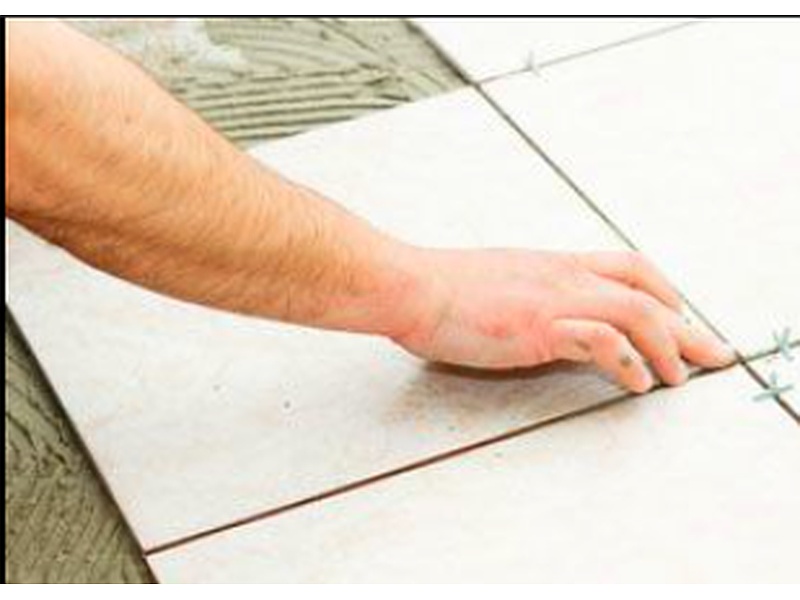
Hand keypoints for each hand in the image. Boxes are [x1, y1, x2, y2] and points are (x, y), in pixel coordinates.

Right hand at [393, 248, 734, 392]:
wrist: (410, 285)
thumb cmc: (442, 287)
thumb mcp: (500, 283)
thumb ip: (531, 297)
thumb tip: (549, 321)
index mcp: (554, 265)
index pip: (628, 267)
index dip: (665, 291)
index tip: (680, 315)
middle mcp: (562, 277)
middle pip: (646, 291)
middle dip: (687, 326)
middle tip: (712, 353)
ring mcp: (552, 300)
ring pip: (637, 313)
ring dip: (668, 347)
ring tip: (679, 378)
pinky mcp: (536, 327)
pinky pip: (601, 340)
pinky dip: (629, 362)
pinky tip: (635, 382)